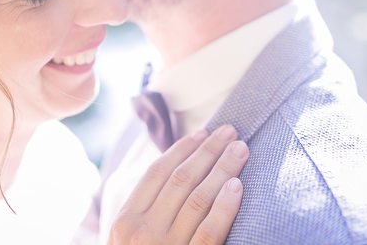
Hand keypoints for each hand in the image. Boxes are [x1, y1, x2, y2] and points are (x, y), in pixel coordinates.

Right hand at [108, 125, 246, 244]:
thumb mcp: (128, 239)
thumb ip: (145, 208)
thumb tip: (176, 168)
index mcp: (125, 220)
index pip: (158, 173)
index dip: (184, 149)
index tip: (205, 132)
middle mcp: (142, 233)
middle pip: (181, 180)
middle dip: (208, 152)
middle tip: (232, 131)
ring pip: (198, 200)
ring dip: (222, 170)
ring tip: (241, 150)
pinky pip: (209, 234)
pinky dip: (224, 208)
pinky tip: (238, 187)